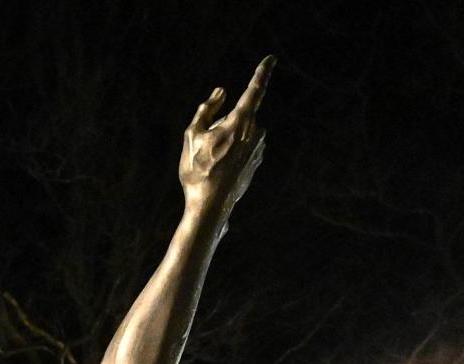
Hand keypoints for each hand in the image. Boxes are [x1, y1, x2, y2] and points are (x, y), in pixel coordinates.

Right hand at [180, 56, 272, 208]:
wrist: (210, 206)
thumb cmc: (198, 170)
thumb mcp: (192, 135)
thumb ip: (206, 109)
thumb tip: (220, 92)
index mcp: (241, 121)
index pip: (254, 90)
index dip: (262, 72)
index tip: (271, 59)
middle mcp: (256, 132)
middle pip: (239, 116)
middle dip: (223, 123)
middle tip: (205, 147)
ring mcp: (259, 148)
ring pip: (241, 133)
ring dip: (227, 139)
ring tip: (212, 161)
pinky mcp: (257, 161)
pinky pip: (244, 148)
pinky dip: (231, 153)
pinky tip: (220, 170)